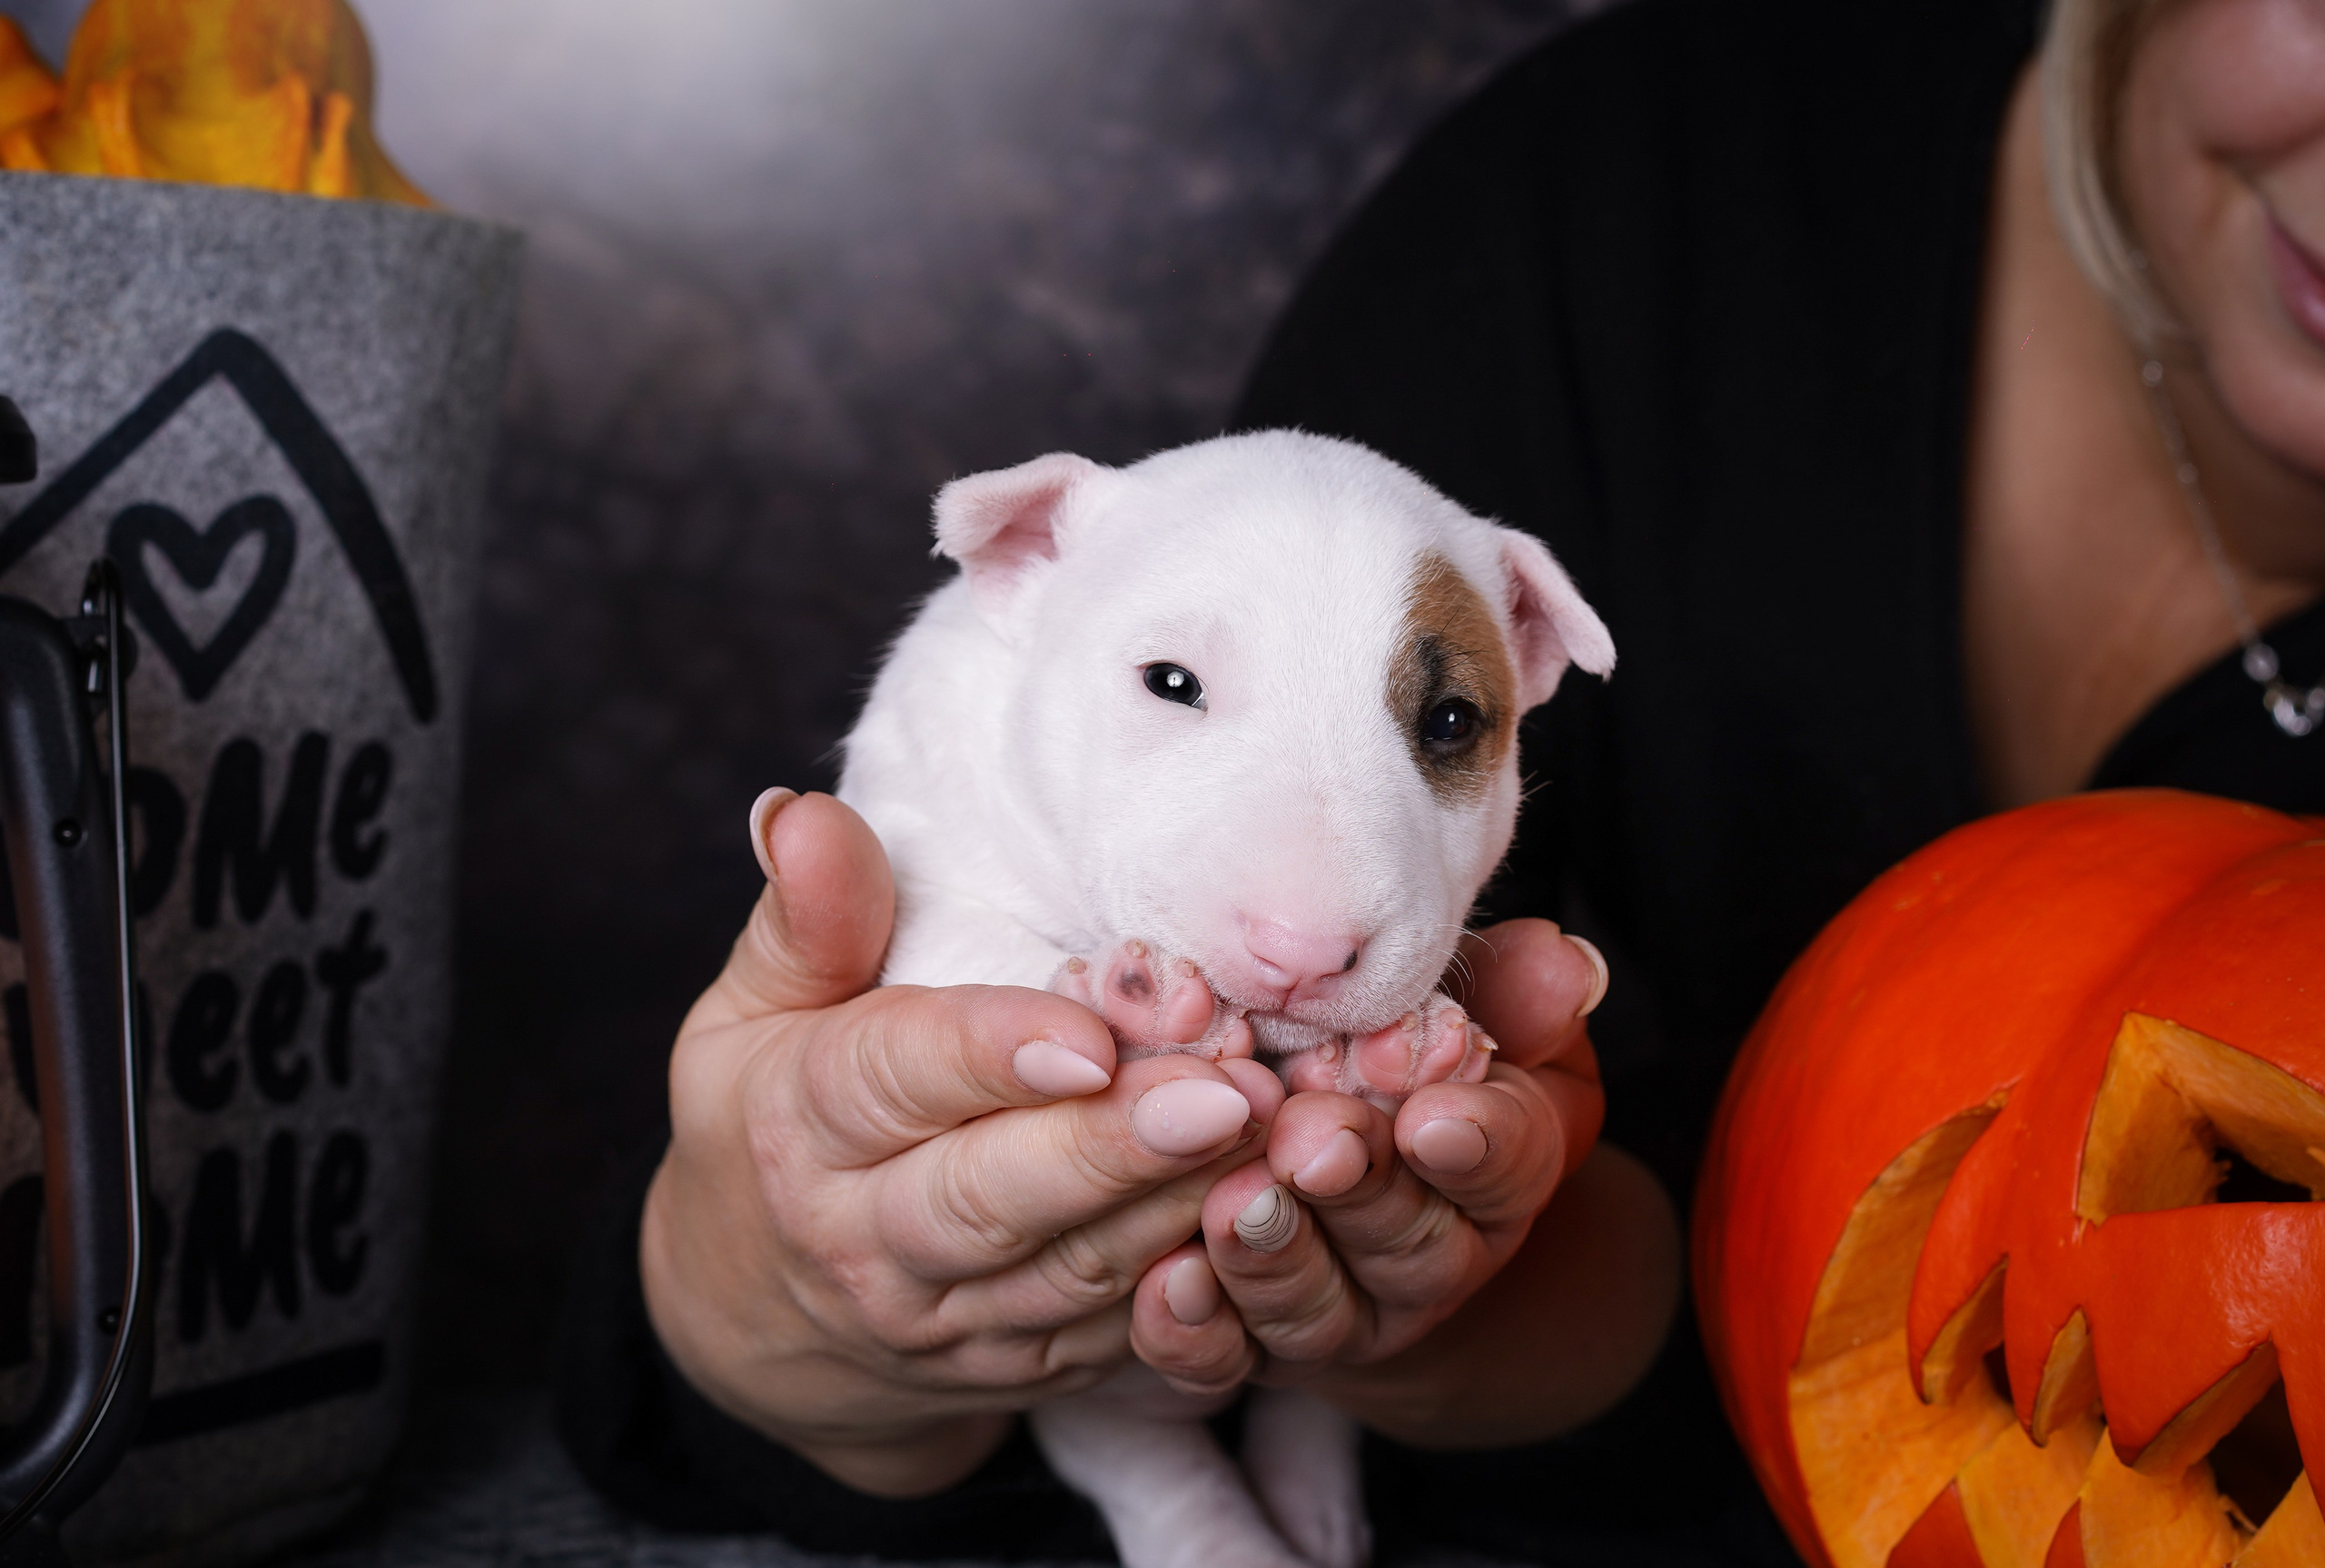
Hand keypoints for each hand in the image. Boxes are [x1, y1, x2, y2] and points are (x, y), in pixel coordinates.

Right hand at [640, 790, 1286, 1495]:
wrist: (759, 1318)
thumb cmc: (776, 1119)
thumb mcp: (752, 1013)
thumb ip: (803, 920)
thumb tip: (799, 817)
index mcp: (801, 1127)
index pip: (892, 1082)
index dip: (991, 1054)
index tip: (1089, 1035)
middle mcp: (867, 1239)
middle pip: (996, 1197)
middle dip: (1115, 1147)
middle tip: (1226, 1091)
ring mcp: (949, 1320)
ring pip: (1075, 1273)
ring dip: (1179, 1206)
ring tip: (1271, 1131)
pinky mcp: (1024, 1368)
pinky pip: (1118, 1338)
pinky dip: (1198, 1288)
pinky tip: (1266, 1215)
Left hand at [1128, 920, 1681, 1445]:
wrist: (1345, 1178)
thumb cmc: (1415, 1069)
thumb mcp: (1486, 1024)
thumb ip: (1517, 997)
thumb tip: (1562, 964)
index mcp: (1494, 1178)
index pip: (1506, 1165)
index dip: (1474, 1143)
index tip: (1433, 1115)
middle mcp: (1425, 1262)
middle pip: (1404, 1241)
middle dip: (1357, 1188)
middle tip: (1310, 1140)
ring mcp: (1337, 1312)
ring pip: (1313, 1305)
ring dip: (1272, 1255)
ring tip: (1233, 1202)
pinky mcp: (1248, 1345)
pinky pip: (1221, 1356)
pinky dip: (1193, 1328)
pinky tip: (1166, 1284)